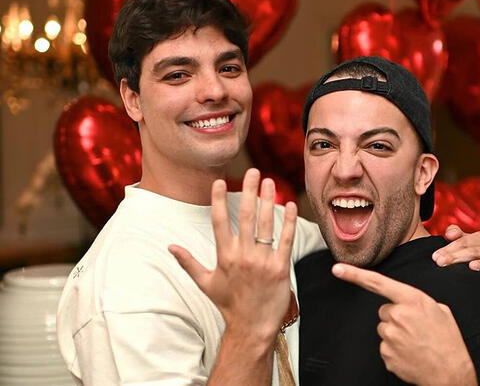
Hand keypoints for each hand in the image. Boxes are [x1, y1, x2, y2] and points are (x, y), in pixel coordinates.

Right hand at [169, 168, 296, 345]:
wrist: (252, 327)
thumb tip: (170, 246)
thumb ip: (188, 262)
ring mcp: (263, 261)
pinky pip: (285, 239)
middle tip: (252, 171)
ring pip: (266, 224)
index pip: (220, 222)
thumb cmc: (228, 305)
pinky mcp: (281, 267)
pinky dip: (289, 222)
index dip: (219, 200)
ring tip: (268, 182)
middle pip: (246, 216)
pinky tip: (290, 204)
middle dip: (249, 191)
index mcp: (224, 257)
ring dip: (268, 200)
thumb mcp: (205, 283)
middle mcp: (243, 256)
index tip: (219, 181)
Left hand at [332, 263, 476, 385]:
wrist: (451, 372)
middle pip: (384, 311)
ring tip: (415, 342)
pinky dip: (395, 350)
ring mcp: (389, 336)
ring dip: (396, 334)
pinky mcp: (385, 354)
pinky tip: (410, 353)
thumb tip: (407, 305)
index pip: (377, 283)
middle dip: (396, 317)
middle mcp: (397, 315)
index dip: (355, 275)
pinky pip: (385, 347)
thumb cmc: (447, 341)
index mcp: (412, 300)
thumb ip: (418, 302)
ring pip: (384, 329)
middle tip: (414, 328)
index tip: (338, 269)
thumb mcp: (439, 310)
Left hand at [432, 225, 479, 291]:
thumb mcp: (459, 239)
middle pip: (472, 252)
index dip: (448, 248)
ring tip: (471, 266)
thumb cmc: (464, 250)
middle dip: (455, 257)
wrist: (475, 263)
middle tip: (440, 263)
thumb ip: (453, 232)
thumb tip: (450, 234)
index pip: (463, 242)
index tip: (435, 256)